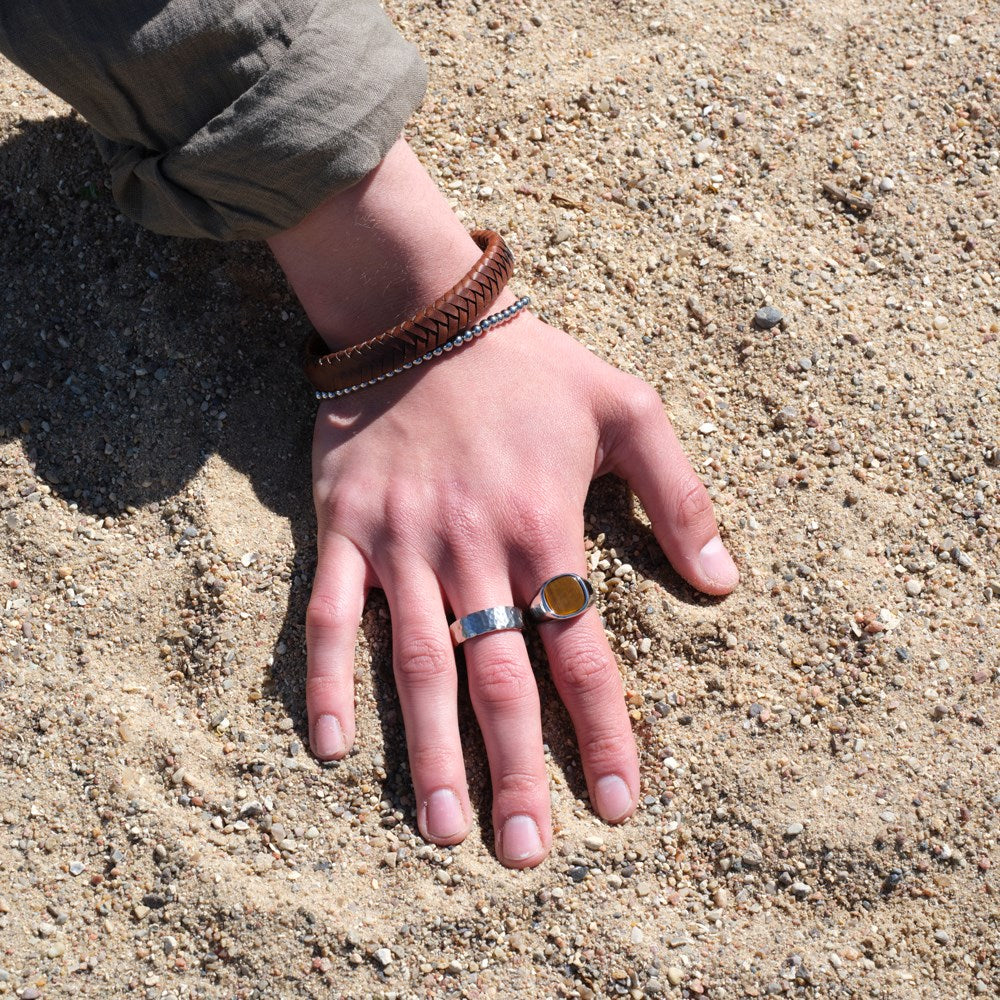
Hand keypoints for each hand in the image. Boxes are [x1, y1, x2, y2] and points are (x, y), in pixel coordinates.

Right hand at [302, 304, 737, 866]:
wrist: (423, 318)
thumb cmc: (532, 368)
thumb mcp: (629, 408)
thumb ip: (681, 494)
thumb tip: (721, 583)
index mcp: (544, 526)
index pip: (581, 650)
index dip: (602, 730)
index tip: (616, 804)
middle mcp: (473, 549)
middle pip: (498, 677)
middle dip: (515, 770)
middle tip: (524, 852)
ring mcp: (403, 544)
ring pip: (416, 664)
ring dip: (430, 750)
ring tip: (442, 829)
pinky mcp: (346, 531)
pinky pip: (331, 616)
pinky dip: (328, 679)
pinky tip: (333, 746)